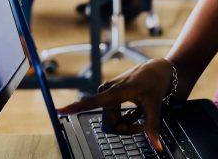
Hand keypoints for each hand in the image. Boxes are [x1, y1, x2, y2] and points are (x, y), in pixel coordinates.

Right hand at [57, 58, 173, 151]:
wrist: (156, 69)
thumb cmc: (155, 84)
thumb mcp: (155, 106)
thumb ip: (153, 127)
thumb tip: (158, 147)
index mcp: (117, 91)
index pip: (93, 102)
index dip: (75, 107)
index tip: (59, 110)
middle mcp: (107, 90)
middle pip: (109, 124)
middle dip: (126, 129)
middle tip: (141, 125)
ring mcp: (107, 92)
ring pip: (111, 122)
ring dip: (127, 123)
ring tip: (139, 113)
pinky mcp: (108, 94)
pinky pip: (112, 116)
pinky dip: (126, 118)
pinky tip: (135, 110)